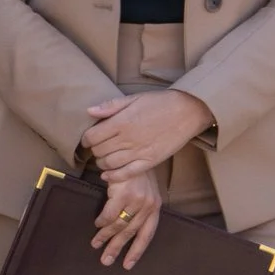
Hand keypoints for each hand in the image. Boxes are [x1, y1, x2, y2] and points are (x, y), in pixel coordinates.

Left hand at [80, 89, 214, 184]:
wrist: (189, 111)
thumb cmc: (162, 102)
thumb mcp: (135, 98)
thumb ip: (111, 106)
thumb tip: (89, 111)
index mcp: (121, 121)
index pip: (92, 136)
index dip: (86, 139)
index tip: (89, 139)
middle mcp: (127, 138)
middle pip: (99, 151)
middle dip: (95, 150)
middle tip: (99, 148)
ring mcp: (139, 151)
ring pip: (109, 164)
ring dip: (102, 163)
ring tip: (105, 158)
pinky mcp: (150, 161)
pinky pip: (127, 173)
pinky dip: (114, 176)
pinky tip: (109, 174)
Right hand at [90, 169, 163, 268]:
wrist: (131, 154)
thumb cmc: (136, 176)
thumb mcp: (144, 194)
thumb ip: (139, 211)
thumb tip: (124, 232)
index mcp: (155, 208)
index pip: (147, 234)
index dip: (137, 251)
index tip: (127, 265)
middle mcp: (149, 206)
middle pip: (131, 233)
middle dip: (117, 248)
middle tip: (105, 260)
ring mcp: (137, 200)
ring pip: (119, 225)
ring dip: (105, 236)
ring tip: (95, 244)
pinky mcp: (124, 193)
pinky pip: (110, 214)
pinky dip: (102, 221)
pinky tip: (97, 224)